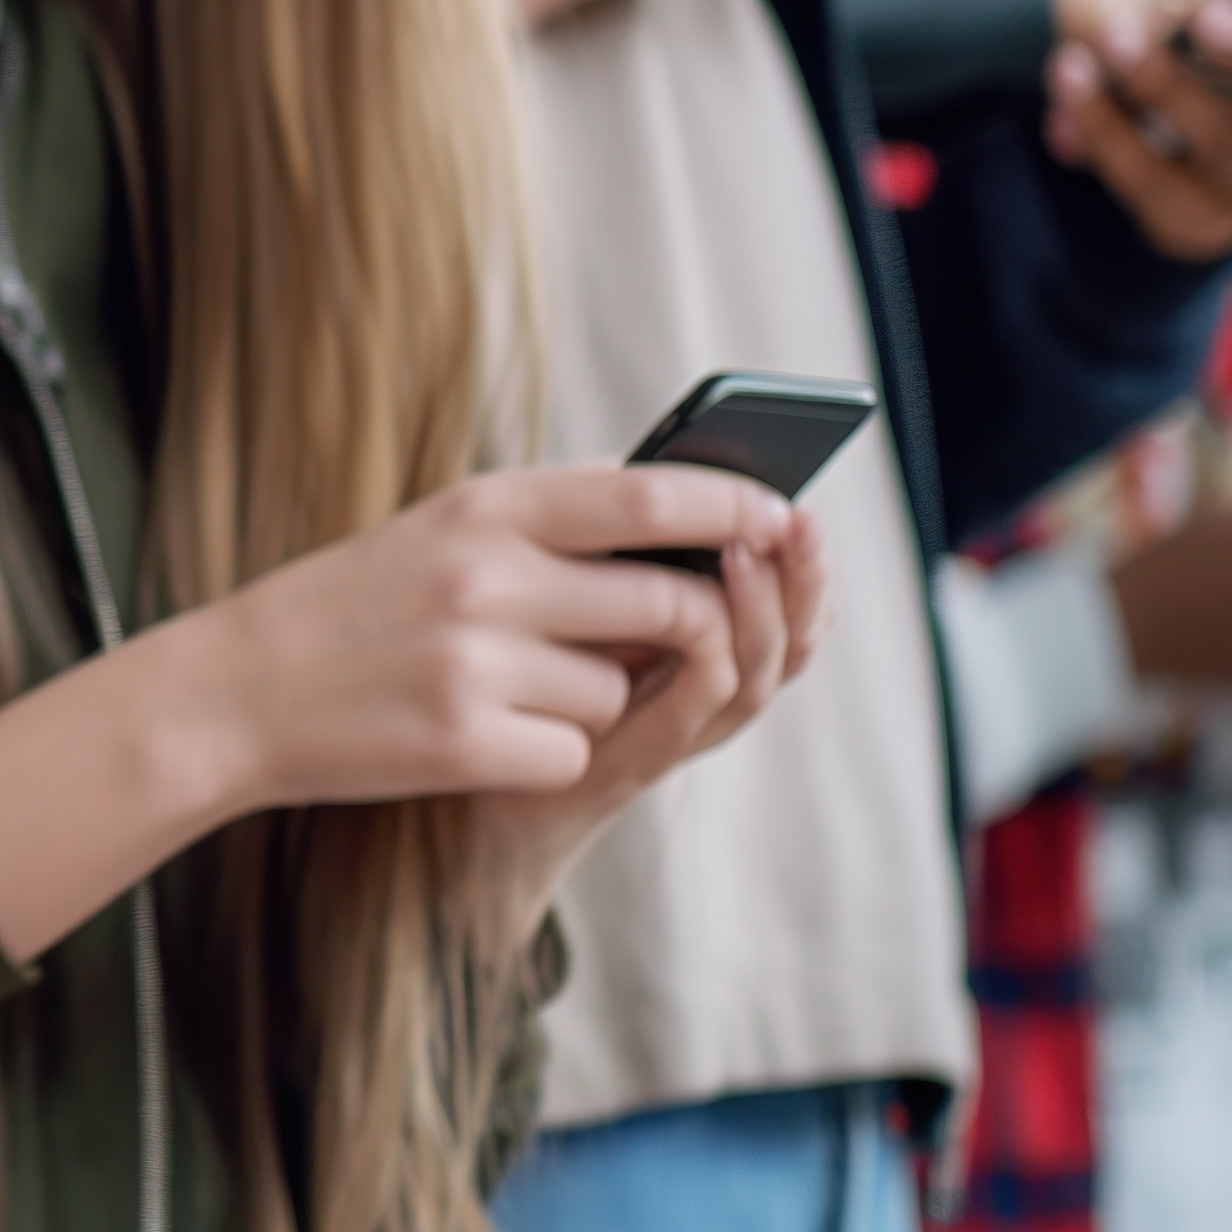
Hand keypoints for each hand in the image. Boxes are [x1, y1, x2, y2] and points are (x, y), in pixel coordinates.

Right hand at [0, 467, 785, 966]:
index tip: (784, 515)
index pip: (645, 494)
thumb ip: (549, 532)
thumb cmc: (352, 610)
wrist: (232, 692)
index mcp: (480, 508)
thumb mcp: (438, 536)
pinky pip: (576, 756)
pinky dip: (549, 756)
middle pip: (667, 604)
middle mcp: (483, 576)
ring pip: (624, 692)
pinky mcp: (467, 744)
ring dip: (595, 704)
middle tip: (667, 643)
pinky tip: (481, 739)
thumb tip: (693, 540)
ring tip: (511, 693)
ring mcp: (475, 663)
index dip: (732, 505)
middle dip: (689, 631)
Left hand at [462, 503, 816, 937]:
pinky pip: (685, 722)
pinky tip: (706, 630)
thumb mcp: (547, 590)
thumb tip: (639, 463)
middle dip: (801, 583)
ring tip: (745, 554)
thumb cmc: (490, 668)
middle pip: (785, 643)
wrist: (429, 765)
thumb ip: (594, 547)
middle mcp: (689, 695)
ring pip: (747, 679)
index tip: (797, 504)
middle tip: (798, 522)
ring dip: (758, 617)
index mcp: (684, 646)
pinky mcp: (614, 768)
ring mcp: (658, 733)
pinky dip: (704, 674)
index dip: (799, 564)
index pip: (780, 607)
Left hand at [1044, 0, 1231, 259]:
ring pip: (1224, 141)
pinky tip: (1069, 78)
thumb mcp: (1219, 38)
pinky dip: (1101, 123)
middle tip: (1206, 11)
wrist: (1174, 186)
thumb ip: (1206, 17)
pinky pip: (1146, 178)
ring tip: (1108, 40)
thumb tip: (1161, 25)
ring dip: (1163, 84)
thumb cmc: (1207, 84)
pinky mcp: (1194, 226)